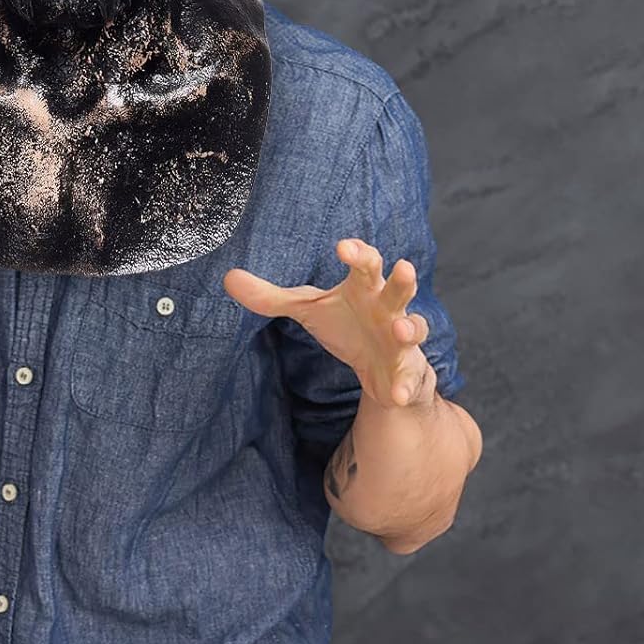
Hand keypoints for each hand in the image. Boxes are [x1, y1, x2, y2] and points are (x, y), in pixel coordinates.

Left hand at [223, 237, 435, 408]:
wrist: (380, 367)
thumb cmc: (347, 325)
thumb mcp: (308, 310)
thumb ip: (271, 298)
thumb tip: (228, 278)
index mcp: (364, 290)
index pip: (365, 264)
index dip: (358, 253)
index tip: (344, 247)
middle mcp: (389, 310)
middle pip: (398, 290)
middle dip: (402, 280)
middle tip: (403, 267)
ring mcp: (402, 340)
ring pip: (414, 329)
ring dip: (410, 328)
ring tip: (401, 330)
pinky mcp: (407, 371)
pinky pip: (410, 379)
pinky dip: (406, 387)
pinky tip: (398, 396)